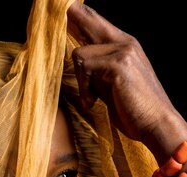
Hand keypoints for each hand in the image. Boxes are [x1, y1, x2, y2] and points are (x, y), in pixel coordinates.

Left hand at [66, 1, 186, 163]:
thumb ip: (99, 71)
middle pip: (88, 18)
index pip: (97, 22)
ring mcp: (123, 51)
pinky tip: (93, 102)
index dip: (80, 15)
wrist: (157, 124)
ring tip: (92, 98)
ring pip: (80, 54)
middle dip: (72, 16)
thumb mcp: (113, 86)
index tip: (66, 8)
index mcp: (124, 46)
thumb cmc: (134, 111)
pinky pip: (85, 67)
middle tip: (61, 8)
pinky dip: (84, 89)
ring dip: (81, 81)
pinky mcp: (118, 65)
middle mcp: (125, 42)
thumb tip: (81, 63)